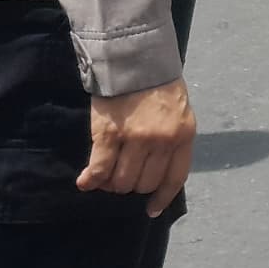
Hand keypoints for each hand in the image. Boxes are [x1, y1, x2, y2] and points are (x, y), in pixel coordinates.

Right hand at [78, 78, 197, 216]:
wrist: (135, 58)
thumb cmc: (158, 85)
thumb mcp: (177, 113)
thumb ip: (171, 142)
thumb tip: (153, 174)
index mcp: (183, 136)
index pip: (174, 179)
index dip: (161, 198)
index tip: (151, 209)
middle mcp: (162, 142)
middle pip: (144, 183)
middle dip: (130, 185)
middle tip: (120, 175)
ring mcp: (136, 139)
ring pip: (122, 181)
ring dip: (111, 182)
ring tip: (105, 173)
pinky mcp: (110, 134)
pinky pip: (100, 168)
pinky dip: (91, 179)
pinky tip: (84, 182)